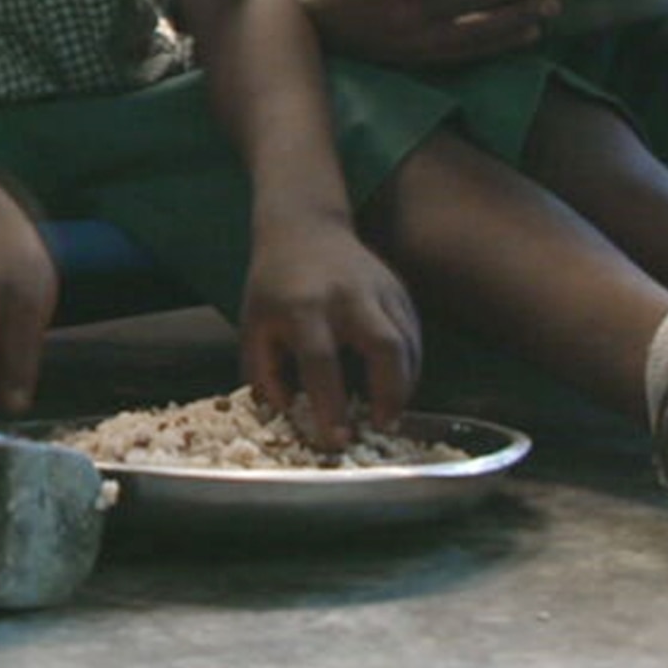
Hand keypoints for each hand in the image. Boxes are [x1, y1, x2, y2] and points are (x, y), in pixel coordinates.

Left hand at [238, 214, 420, 449]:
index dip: (330, 404)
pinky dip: (412, 365)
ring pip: (408, 342)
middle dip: (390, 392)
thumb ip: (263, 373)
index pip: (320, 361)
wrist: (303, 228)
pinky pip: (414, 334)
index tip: (337, 439)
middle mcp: (347, 296)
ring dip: (405, 384)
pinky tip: (398, 387)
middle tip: (382, 425)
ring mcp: (379, 290)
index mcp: (303, 307)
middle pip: (384, 345)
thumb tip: (287, 413)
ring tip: (390, 413)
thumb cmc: (273, 285)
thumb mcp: (253, 326)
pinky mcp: (399, 290)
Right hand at [303, 0, 550, 64]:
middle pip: (467, 1)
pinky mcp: (429, 57)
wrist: (322, 33)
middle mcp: (410, 19)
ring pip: (477, 31)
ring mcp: (422, 42)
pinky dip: (502, 44)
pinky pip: (472, 51)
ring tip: (550, 3)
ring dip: (515, 17)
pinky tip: (531, 32)